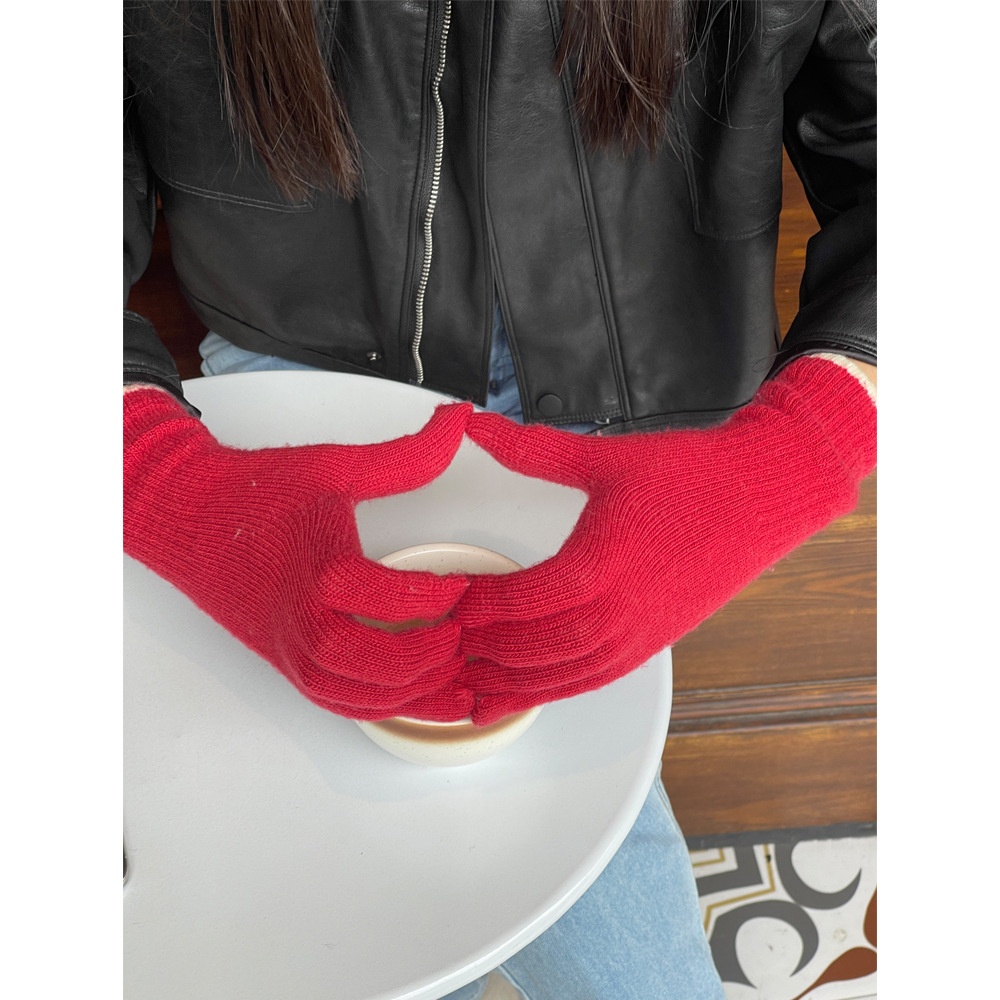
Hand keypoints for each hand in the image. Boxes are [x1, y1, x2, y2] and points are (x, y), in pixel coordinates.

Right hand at [124, 387, 474, 720]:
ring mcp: (290, 647)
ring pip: (358, 695)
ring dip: (411, 694)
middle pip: (378, 664)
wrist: (186, 513)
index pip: (393, 600)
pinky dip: (376, 705)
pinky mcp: (283, 661)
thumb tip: (456, 423)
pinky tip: (407, 693)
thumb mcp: (337, 466)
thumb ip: (406, 455)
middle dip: (431, 657)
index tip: (462, 585)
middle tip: (460, 636)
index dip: (440, 597)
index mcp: (321, 569)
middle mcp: (303, 619)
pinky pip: (333, 701)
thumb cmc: (256, 492)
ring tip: (449, 675)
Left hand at [456, 358, 876, 724]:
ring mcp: (637, 636)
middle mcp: (616, 613)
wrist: (761, 496)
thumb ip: (531, 449)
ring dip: (506, 683)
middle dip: (476, 649)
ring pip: (556, 677)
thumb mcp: (604, 458)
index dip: (470, 603)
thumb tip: (474, 424)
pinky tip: (517, 694)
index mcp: (598, 564)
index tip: (437, 599)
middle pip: (527, 647)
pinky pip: (589, 681)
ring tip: (461, 684)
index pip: (515, 600)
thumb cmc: (689, 475)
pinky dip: (548, 692)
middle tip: (435, 643)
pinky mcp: (651, 645)